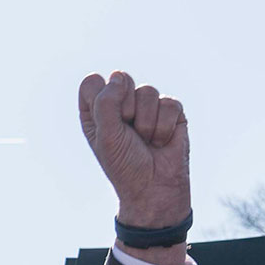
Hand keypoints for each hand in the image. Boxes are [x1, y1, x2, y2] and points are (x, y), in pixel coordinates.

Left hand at [78, 70, 191, 264]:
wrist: (154, 187)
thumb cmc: (124, 164)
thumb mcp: (106, 136)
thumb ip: (106, 103)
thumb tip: (119, 76)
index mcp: (97, 109)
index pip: (93, 82)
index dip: (100, 98)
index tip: (105, 123)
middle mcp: (121, 103)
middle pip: (121, 79)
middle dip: (125, 108)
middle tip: (127, 133)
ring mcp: (147, 106)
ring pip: (147, 90)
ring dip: (146, 122)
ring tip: (145, 140)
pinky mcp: (172, 111)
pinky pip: (169, 103)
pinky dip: (164, 126)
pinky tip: (161, 141)